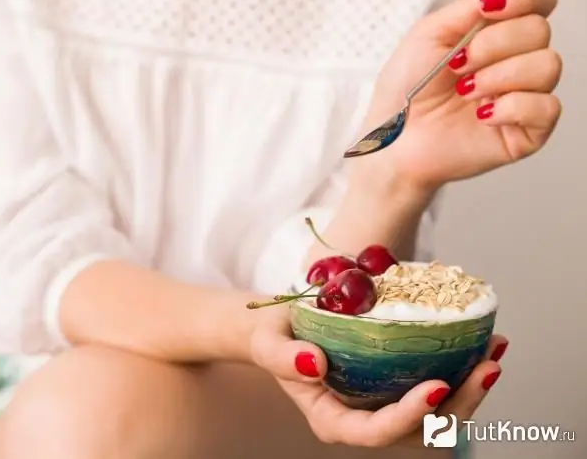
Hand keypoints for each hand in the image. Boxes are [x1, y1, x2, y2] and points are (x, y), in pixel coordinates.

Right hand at [249, 304, 507, 447]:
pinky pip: (436, 388)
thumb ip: (283, 358)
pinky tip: (481, 341)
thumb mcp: (268, 343)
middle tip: (487, 364)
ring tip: (493, 349)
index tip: (437, 384)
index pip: (376, 431)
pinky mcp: (396, 384)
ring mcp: (384, 404)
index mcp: (333, 420)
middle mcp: (364, 419)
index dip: (409, 415)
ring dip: (471, 388)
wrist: (283, 330)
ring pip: (437, 415)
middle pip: (421, 430)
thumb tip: (315, 364)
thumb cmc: (274, 337)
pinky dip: (462, 368)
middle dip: (460, 403)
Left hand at [354, 0, 561, 192]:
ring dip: (499, 75)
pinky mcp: (526, 132)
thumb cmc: (404, 91)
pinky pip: (546, 107)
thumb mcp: (431, 35)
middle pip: (540, 30)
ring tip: (466, 91)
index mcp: (494, 36)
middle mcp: (514, 63)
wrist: (393, 140)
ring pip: (548, 66)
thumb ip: (473, 4)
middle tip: (458, 65)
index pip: (538, 1)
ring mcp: (522, 97)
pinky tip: (482, 115)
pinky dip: (512, 107)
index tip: (486, 9)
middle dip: (494, 44)